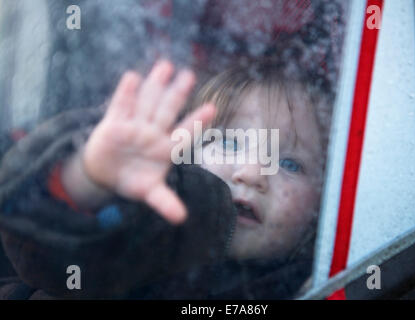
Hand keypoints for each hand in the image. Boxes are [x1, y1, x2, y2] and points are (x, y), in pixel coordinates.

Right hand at [82, 60, 215, 223]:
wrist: (106, 172)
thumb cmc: (133, 179)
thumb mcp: (149, 191)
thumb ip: (165, 202)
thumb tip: (181, 219)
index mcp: (166, 149)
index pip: (185, 133)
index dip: (197, 121)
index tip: (213, 108)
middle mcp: (153, 133)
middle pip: (167, 111)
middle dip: (177, 94)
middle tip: (189, 76)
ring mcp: (134, 125)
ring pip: (147, 103)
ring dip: (154, 86)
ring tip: (166, 66)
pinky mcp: (114, 123)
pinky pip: (120, 106)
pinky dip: (125, 93)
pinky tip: (133, 77)